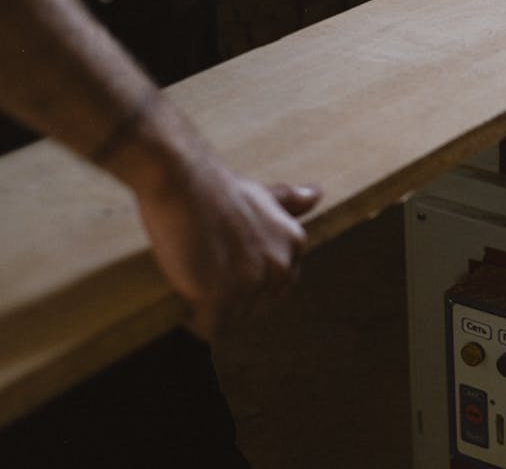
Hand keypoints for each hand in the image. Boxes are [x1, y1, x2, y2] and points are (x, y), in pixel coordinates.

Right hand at [134, 148, 319, 340]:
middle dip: (232, 299)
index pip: (277, 287)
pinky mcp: (220, 296)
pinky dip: (196, 321)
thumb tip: (318, 193)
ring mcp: (252, 283)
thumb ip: (290, 203)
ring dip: (212, 310)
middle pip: (256, 306)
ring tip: (194, 283)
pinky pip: (211, 328)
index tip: (226, 269)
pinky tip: (185, 305)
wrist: (184, 181)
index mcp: (294, 245)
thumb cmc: (217, 188)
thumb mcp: (263, 195)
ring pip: (233, 319)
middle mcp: (281, 266)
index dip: (249, 282)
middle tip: (206, 274)